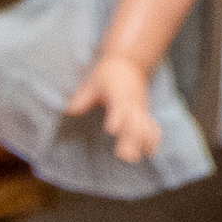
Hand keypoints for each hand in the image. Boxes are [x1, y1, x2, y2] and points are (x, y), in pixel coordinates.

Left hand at [59, 42, 165, 168]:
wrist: (130, 62)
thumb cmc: (109, 73)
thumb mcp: (93, 81)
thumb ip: (83, 97)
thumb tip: (69, 111)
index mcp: (120, 94)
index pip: (120, 107)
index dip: (117, 118)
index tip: (112, 129)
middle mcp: (132, 103)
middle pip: (134, 123)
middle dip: (131, 139)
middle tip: (124, 156)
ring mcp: (140, 109)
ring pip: (144, 127)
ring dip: (142, 142)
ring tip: (135, 159)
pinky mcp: (144, 114)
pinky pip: (151, 126)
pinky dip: (152, 139)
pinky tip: (150, 152)